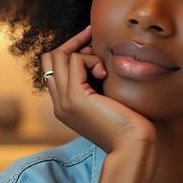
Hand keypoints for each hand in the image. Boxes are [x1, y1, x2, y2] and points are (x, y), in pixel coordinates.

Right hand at [41, 24, 158, 157]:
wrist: (133, 146)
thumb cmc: (129, 125)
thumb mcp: (108, 100)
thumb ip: (97, 83)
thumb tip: (97, 58)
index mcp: (65, 106)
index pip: (53, 69)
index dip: (69, 51)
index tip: (91, 43)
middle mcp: (59, 104)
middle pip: (50, 59)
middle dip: (71, 43)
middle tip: (92, 36)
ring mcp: (64, 101)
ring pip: (60, 56)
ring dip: (85, 52)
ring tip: (103, 70)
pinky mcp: (75, 97)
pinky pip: (75, 60)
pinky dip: (91, 59)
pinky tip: (105, 74)